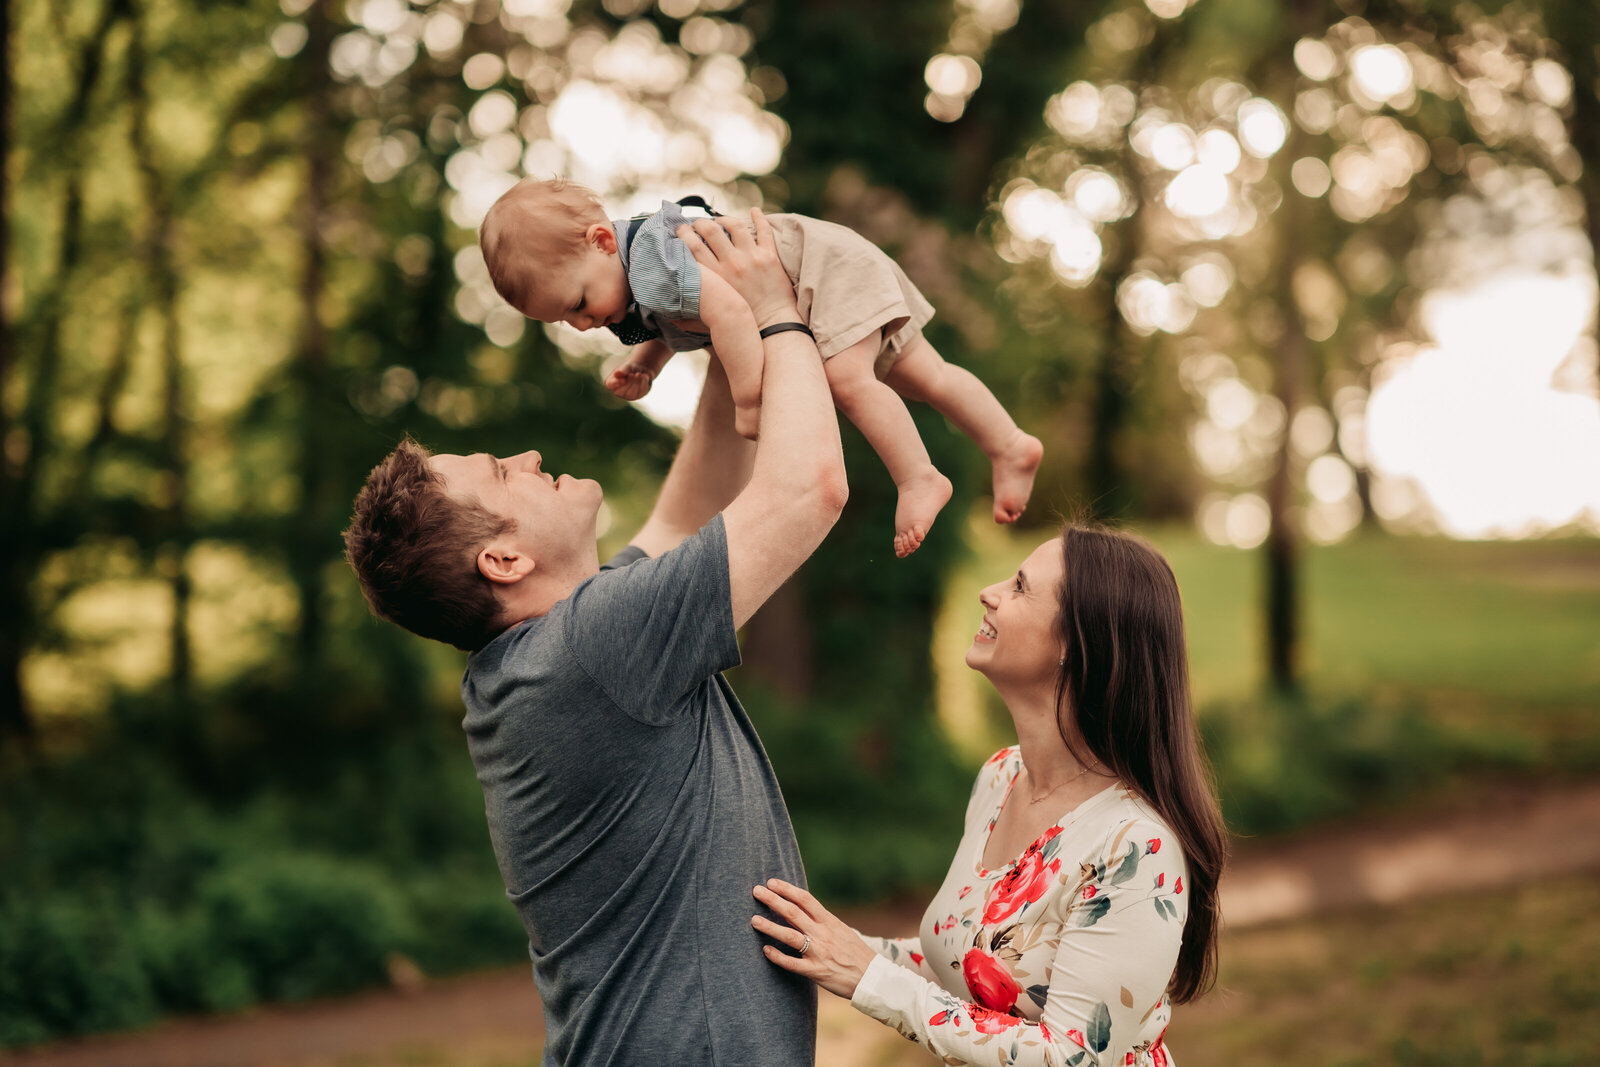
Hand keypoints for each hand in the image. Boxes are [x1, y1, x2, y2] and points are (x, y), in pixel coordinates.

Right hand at [605, 362, 655, 399]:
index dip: (617, 383)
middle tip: (633, 374)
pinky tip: (644, 376)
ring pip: (632, 394)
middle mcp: (618, 392)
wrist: (641, 369)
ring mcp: (628, 396)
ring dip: (637, 382)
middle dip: (629, 381)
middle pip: (622, 392)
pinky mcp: (638, 396)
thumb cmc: (630, 368)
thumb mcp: (627, 367)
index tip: (624, 379)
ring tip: (639, 373)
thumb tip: (617, 374)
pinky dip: (644, 382)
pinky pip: (641, 392)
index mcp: (611, 383)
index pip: (611, 385)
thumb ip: (622, 371)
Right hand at [675, 209, 799, 328]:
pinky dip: (758, 217)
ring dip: (724, 219)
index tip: (680, 230)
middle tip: (698, 224)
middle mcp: (732, 263)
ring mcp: (752, 258)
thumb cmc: (741, 322)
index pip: (693, 246)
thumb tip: (667, 309)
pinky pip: (764, 230)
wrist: (772, 326)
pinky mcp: (770, 257)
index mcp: (716, 277)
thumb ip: (690, 307)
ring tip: (720, 221)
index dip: (683, 233)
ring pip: (735, 225)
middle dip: (700, 222)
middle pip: (710, 230)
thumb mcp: (710, 314)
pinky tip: (754, 211)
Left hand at [752, 878, 877, 1000]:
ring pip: (790, 936)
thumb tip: (804, 910)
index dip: (787, 889)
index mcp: (829, 921)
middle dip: (773, 900)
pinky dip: (777, 956)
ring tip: (754, 920)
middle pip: (794, 913)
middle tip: (756, 891)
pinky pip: (792, 963)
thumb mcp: (842, 930)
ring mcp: (818, 952)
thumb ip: (823, 921)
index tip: (772, 882)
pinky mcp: (815, 971)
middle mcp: (822, 934)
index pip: (806, 899)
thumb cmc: (856, 953)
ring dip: (770, 927)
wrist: (872, 977)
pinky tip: (765, 950)